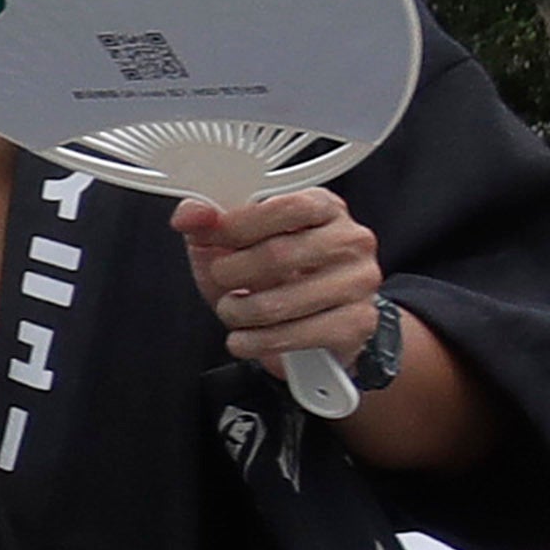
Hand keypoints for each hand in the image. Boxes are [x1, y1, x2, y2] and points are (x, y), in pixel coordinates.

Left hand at [170, 185, 382, 373]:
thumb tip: (190, 215)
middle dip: (232, 273)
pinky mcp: (356, 323)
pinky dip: (256, 341)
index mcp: (323, 209)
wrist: (301, 327)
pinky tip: (247, 337)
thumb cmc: (269, 276)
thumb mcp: (229, 244)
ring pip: (280, 302)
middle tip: (222, 279)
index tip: (211, 239)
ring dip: (238, 312)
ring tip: (232, 310)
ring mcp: (359, 283)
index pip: (287, 207)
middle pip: (279, 255)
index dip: (239, 225)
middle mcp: (350, 241)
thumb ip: (206, 223)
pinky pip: (294, 336)